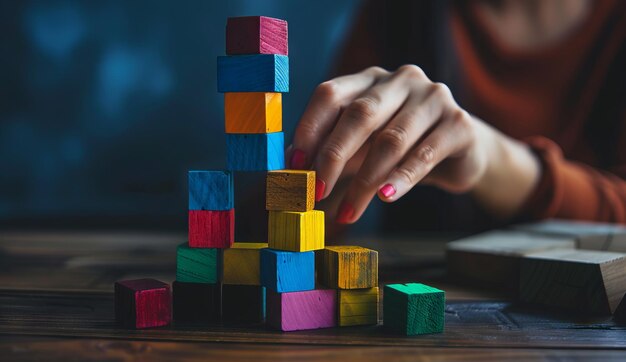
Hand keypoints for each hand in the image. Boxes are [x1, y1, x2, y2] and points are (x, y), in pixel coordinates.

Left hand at [289, 65, 539, 223]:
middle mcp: (401, 80)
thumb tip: (291, 168)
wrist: (459, 154)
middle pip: (360, 114)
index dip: (309, 128)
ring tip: (349, 210)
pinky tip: (385, 197)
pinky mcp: (460, 123)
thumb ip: (330, 150)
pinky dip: (402, 179)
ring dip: (365, 181)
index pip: (330, 93)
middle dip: (333, 157)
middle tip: (316, 192)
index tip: (294, 165)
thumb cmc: (399, 149)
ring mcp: (434, 97)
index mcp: (369, 79)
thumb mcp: (360, 147)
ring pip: (391, 139)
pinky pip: (425, 153)